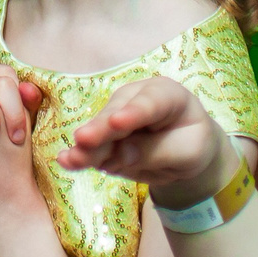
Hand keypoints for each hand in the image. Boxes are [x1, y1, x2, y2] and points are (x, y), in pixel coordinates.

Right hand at [59, 74, 233, 205]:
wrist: (183, 152)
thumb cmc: (191, 143)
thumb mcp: (187, 152)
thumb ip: (156, 151)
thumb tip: (121, 154)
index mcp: (167, 94)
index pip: (151, 103)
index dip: (133, 112)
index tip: (117, 122)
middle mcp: (135, 98)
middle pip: (116, 114)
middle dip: (101, 130)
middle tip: (83, 141)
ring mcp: (116, 114)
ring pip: (100, 132)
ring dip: (86, 147)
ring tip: (70, 160)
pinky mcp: (104, 135)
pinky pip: (94, 147)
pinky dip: (82, 155)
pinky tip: (66, 161)